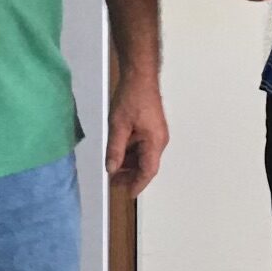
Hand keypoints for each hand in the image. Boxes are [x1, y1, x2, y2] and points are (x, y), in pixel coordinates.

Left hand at [106, 72, 168, 196]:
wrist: (140, 76)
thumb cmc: (132, 97)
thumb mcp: (118, 126)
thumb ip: (115, 150)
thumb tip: (112, 168)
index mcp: (154, 142)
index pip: (148, 171)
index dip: (137, 184)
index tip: (127, 194)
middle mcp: (159, 140)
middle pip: (147, 165)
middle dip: (130, 175)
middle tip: (113, 181)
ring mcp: (156, 134)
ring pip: (144, 156)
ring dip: (129, 164)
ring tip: (113, 168)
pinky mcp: (152, 128)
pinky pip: (143, 146)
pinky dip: (131, 152)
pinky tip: (118, 153)